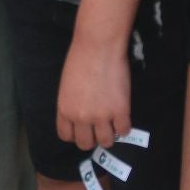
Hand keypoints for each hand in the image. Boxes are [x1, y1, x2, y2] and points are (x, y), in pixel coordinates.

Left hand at [57, 36, 131, 152]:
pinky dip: (124, 127)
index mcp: (65, 109)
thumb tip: (80, 117)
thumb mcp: (66, 85)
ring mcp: (101, 116)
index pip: (66, 136)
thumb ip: (71, 104)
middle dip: (92, 138)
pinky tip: (122, 117)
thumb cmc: (80, 58)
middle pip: (85, 143)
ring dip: (109, 135)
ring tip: (112, 124)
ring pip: (106, 142)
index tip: (83, 129)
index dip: (75, 135)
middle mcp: (81, 117)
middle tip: (98, 128)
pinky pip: (124, 131)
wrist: (99, 46)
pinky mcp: (120, 111)